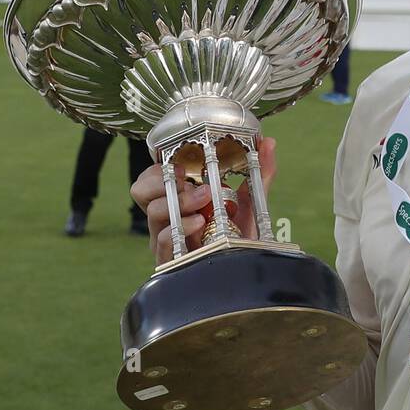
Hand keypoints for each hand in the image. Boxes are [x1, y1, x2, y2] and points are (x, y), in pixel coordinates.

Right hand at [130, 136, 276, 264]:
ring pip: (152, 210)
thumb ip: (259, 172)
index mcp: (179, 196)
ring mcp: (165, 236)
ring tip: (204, 199)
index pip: (152, 175)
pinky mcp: (169, 258)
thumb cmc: (239, 233)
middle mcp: (167, 215)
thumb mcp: (251, 200)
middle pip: (140, 190)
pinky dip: (182, 225)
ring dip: (179, 200)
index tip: (180, 161)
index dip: (160, 164)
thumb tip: (269, 143)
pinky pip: (162, 238)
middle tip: (186, 179)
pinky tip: (200, 222)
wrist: (245, 267)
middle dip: (160, 179)